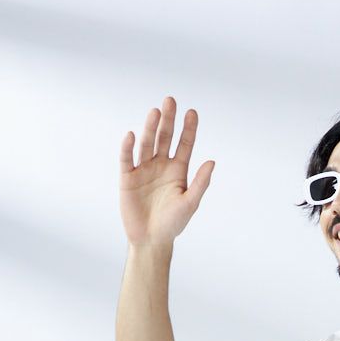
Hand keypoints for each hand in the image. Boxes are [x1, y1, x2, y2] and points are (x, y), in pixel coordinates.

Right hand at [119, 96, 214, 246]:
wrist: (151, 239)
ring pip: (148, 144)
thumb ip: (200, 183)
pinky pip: (127, 159)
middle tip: (170, 101)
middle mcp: (161, 165)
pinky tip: (132, 135)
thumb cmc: (173, 223)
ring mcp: (144, 169)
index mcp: (178, 170)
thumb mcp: (190, 203)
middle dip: (168, 120)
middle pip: (165, 138)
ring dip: (151, 128)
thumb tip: (212, 162)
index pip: (185, 145)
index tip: (192, 112)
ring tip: (155, 112)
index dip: (188, 129)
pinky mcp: (128, 177)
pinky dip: (128, 147)